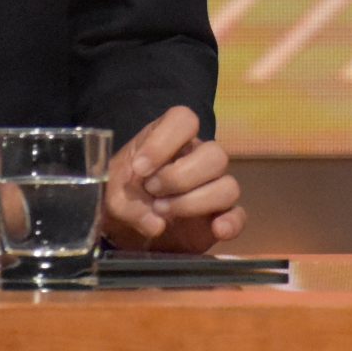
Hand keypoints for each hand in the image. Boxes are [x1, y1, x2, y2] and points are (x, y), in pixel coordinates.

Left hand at [101, 105, 245, 253]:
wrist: (127, 230)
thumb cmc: (123, 197)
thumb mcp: (112, 196)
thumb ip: (127, 206)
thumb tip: (156, 223)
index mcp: (171, 140)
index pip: (184, 120)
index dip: (164, 141)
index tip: (140, 168)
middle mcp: (198, 158)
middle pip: (214, 154)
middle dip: (180, 177)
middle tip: (151, 191)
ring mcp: (213, 187)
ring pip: (228, 185)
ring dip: (194, 201)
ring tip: (161, 211)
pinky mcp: (220, 216)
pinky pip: (239, 216)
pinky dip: (231, 223)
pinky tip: (216, 230)